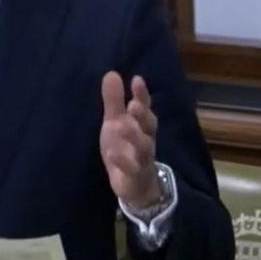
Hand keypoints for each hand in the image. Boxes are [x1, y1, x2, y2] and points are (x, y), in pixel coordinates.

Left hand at [100, 71, 159, 211]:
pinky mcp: (135, 176)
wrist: (135, 185)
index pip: (144, 107)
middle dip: (143, 115)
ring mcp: (142, 158)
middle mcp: (145, 139)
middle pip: (149, 126)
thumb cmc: (126, 148)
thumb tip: (112, 73)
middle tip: (133, 104)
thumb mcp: (116, 123)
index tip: (136, 80)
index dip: (142, 95)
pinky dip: (123, 162)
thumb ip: (114, 101)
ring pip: (143, 147)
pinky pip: (132, 169)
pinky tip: (112, 154)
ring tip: (121, 126)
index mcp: (141, 125)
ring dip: (134, 136)